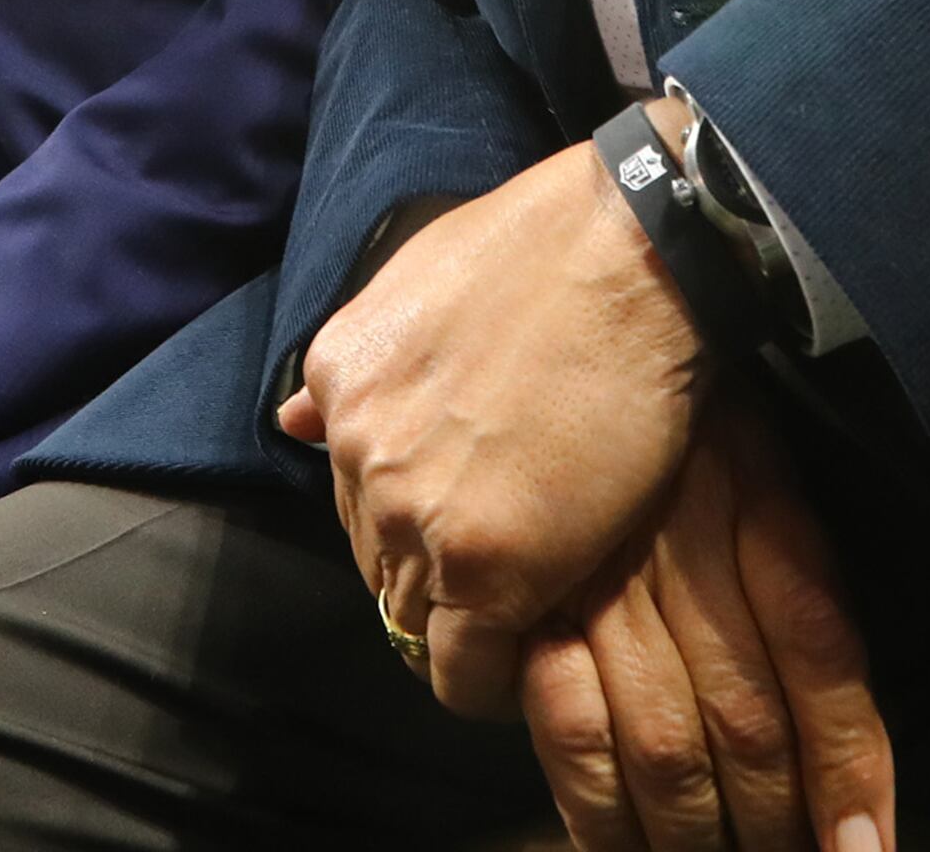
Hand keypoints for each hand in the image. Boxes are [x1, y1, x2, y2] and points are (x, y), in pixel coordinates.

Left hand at [279, 127, 711, 717]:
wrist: (636, 253)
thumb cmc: (554, 243)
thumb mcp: (419, 273)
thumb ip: (357, 364)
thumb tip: (294, 423)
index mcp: (339, 379)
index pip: (350, 489)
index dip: (406, 519)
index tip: (453, 531)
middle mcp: (358, 450)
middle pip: (374, 555)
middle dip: (424, 571)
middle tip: (495, 573)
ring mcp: (415, 512)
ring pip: (408, 614)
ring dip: (455, 626)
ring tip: (515, 625)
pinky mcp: (483, 565)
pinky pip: (458, 668)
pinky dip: (484, 685)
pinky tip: (521, 672)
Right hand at [521, 398, 893, 851]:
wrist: (574, 306)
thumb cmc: (681, 395)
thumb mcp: (766, 458)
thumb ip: (801, 577)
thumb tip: (842, 732)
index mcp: (758, 501)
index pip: (823, 655)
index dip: (851, 767)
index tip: (865, 851)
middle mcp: (684, 547)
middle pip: (748, 720)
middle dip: (773, 821)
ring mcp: (598, 579)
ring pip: (662, 744)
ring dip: (691, 830)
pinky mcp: (524, 599)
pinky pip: (567, 727)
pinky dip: (597, 804)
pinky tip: (616, 841)